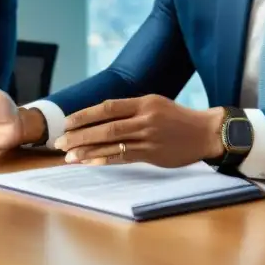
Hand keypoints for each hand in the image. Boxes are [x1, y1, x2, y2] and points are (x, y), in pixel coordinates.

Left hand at [54, 95, 224, 167]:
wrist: (205, 132)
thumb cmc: (178, 118)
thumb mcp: (157, 104)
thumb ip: (132, 110)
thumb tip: (102, 118)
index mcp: (145, 102)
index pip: (108, 106)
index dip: (85, 115)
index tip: (67, 122)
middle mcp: (145, 118)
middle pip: (106, 127)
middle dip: (79, 135)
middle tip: (59, 142)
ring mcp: (149, 137)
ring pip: (112, 143)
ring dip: (87, 150)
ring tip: (68, 156)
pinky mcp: (152, 154)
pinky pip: (123, 157)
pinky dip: (104, 160)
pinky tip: (90, 163)